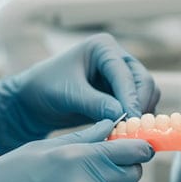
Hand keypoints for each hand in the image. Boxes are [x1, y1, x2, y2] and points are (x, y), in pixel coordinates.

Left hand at [0, 33, 160, 154]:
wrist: (34, 100)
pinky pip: (139, 106)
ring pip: (146, 94)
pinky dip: (137, 119)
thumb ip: (95, 103)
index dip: (130, 96)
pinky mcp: (121, 94)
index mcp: (103, 47)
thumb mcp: (68, 94)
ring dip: (142, 113)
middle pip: (143, 81)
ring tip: (129, 133)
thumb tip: (122, 115)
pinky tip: (127, 134)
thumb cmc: (45, 88)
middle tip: (134, 129)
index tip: (132, 118)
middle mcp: (116, 58)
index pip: (124, 72)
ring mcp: (120, 77)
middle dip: (140, 105)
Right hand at [0, 120, 152, 181]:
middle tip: (98, 170)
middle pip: (131, 176)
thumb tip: (113, 126)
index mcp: (78, 157)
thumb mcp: (41, 148)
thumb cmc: (4, 178)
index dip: (137, 149)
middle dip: (121, 170)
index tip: (136, 150)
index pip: (133, 151)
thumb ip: (83, 138)